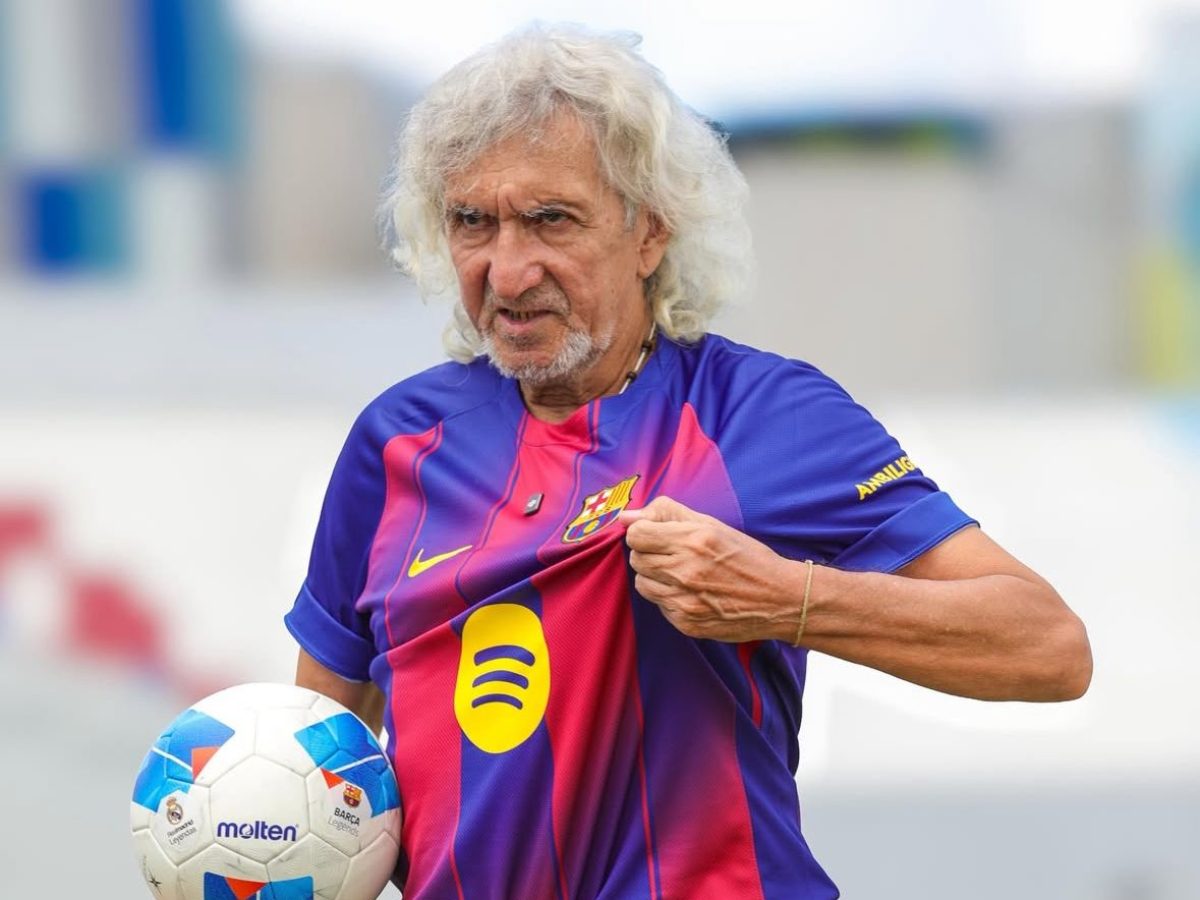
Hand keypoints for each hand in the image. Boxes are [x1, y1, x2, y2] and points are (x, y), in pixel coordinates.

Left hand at [619, 496, 802, 642]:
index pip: (636, 535)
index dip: (644, 532)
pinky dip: (669, 598)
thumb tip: (625, 516)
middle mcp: (686, 571)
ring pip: (642, 584)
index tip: (658, 535)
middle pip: (637, 558)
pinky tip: (693, 593)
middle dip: (650, 553)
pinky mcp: (686, 623)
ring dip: (656, 577)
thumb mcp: (712, 524)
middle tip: (674, 554)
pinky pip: (659, 605)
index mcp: (693, 540)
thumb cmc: (746, 556)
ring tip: (682, 574)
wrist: (779, 599)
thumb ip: (666, 514)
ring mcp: (685, 601)